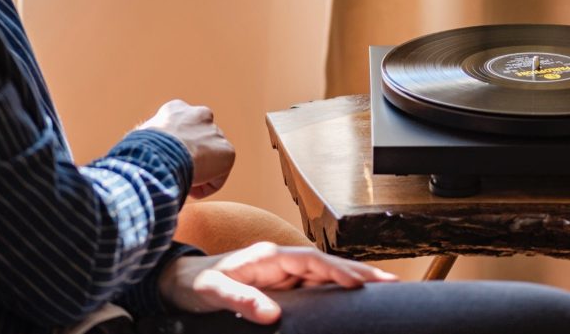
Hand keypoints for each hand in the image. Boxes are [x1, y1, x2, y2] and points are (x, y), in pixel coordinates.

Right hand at [138, 99, 234, 197]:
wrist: (161, 155)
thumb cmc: (143, 150)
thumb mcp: (139, 140)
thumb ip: (148, 141)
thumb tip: (137, 156)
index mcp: (176, 109)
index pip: (180, 126)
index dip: (174, 147)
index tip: (166, 161)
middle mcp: (200, 115)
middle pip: (199, 141)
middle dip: (192, 156)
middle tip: (177, 172)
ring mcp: (216, 133)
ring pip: (209, 160)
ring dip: (199, 172)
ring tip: (182, 181)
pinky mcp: (228, 152)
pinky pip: (217, 177)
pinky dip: (206, 187)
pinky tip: (191, 188)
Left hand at [158, 242, 398, 323]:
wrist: (179, 282)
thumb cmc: (195, 284)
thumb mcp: (213, 292)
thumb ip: (241, 300)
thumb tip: (271, 313)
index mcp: (269, 257)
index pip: (313, 262)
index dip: (338, 271)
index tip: (361, 283)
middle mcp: (280, 262)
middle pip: (327, 265)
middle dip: (360, 272)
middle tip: (391, 282)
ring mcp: (282, 274)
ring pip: (325, 276)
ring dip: (353, 280)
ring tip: (384, 288)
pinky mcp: (280, 286)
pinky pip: (315, 287)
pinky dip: (337, 290)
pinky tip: (352, 298)